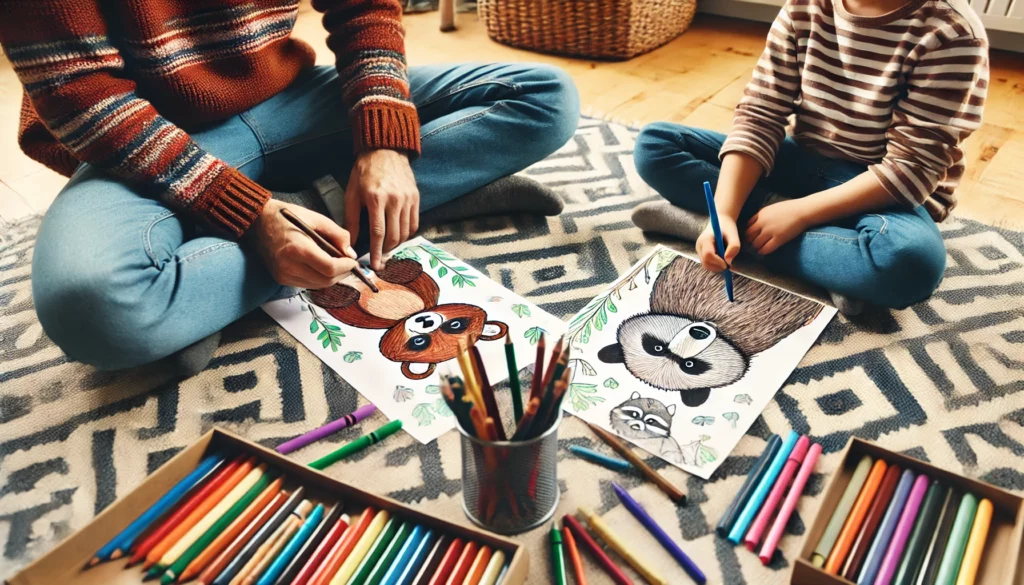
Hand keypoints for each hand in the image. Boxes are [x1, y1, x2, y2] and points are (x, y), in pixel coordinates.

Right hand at [250, 199, 358, 288]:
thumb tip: (351, 253)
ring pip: (317, 285)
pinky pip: (307, 284)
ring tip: (337, 265)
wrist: (258, 221)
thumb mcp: (316, 218)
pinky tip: (321, 267)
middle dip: (342, 274)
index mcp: (297, 248)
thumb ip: (337, 235)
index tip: (353, 261)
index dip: (346, 267)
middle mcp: (288, 265)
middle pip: (325, 280)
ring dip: (331, 278)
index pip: (329, 268)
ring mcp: (283, 274)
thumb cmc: (287, 216)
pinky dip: (318, 278)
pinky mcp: (280, 278)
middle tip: (348, 264)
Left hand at [344, 149, 418, 270]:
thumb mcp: (352, 194)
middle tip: (380, 260)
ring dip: (396, 244)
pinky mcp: (416, 198)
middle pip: (394, 236)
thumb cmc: (364, 172)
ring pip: (406, 232)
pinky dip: (406, 234)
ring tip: (386, 248)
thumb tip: (349, 243)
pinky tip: (398, 236)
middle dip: (386, 252)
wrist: (385, 150)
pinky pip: (414, 223)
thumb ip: (352, 220)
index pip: (378, 233)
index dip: (376, 252)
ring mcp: (408, 199)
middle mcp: (395, 200)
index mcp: (376, 199)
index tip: (374, 266)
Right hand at [695, 215, 740, 271]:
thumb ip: (734, 247)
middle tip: (729, 265)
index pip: (708, 255)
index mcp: (705, 239)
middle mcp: (699, 246)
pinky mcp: (701, 253)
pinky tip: (722, 259)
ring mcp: (699, 250)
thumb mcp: (734, 235)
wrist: (721, 222)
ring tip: (726, 260)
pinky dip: (715, 265)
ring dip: (717, 267)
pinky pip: (707, 264)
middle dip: (717, 267)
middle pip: (705, 262)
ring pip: (706, 265)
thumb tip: (728, 262)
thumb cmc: (728, 228)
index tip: (728, 264)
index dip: (718, 262)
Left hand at [745, 199, 808, 255]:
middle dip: (750, 240)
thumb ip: (763, 215)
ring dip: (756, 247)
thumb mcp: (772, 208)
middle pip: (748, 235)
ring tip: (759, 248)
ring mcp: (770, 231)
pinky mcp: (778, 239)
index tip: (752, 235)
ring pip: (755, 244)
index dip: (749, 231)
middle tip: (754, 243)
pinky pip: (765, 249)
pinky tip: (764, 251)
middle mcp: (762, 223)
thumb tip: (757, 223)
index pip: (747, 225)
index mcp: (761, 214)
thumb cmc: (790, 208)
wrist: (804, 210)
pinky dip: (762, 251)